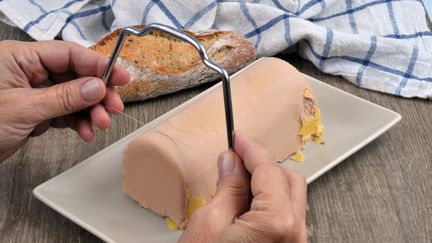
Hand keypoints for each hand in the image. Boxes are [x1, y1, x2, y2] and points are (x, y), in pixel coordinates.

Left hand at [0, 40, 128, 160]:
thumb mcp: (23, 109)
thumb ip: (63, 98)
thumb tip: (96, 87)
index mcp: (19, 58)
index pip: (68, 54)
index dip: (97, 64)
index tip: (119, 75)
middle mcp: (28, 71)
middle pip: (75, 75)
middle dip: (97, 93)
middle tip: (114, 106)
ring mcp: (33, 91)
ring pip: (73, 95)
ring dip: (91, 111)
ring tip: (100, 124)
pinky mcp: (36, 110)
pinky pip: (65, 111)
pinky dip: (78, 122)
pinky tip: (86, 131)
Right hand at [180, 132, 306, 242]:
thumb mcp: (210, 223)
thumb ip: (228, 187)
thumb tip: (231, 162)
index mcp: (278, 224)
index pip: (269, 170)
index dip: (251, 150)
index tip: (238, 139)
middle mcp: (295, 235)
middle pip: (289, 180)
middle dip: (263, 165)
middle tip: (236, 159)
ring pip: (291, 198)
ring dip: (267, 183)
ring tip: (236, 182)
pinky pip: (286, 217)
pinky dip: (269, 202)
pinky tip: (246, 203)